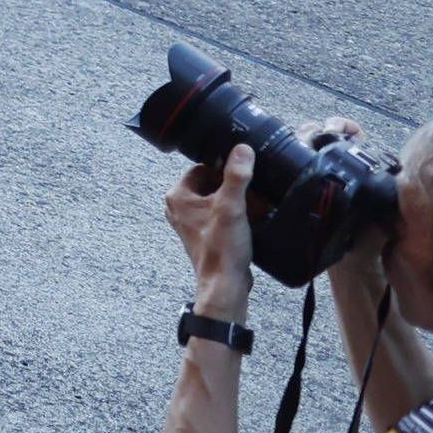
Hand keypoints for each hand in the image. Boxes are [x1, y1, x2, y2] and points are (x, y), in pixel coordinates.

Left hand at [166, 142, 257, 306]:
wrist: (224, 283)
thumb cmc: (221, 247)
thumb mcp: (231, 206)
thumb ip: (236, 176)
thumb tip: (242, 149)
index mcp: (178, 196)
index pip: (201, 168)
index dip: (222, 168)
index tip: (241, 171)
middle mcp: (180, 208)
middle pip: (211, 184)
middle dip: (232, 186)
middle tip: (251, 191)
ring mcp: (191, 222)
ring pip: (217, 200)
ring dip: (236, 201)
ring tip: (254, 205)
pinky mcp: (205, 234)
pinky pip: (220, 216)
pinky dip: (235, 215)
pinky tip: (252, 218)